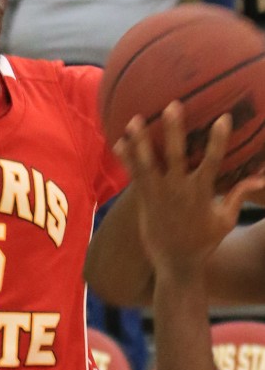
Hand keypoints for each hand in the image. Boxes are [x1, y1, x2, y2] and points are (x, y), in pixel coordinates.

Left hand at [116, 102, 264, 275]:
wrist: (177, 264)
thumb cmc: (204, 241)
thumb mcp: (226, 220)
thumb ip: (239, 196)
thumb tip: (260, 178)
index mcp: (203, 192)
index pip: (214, 161)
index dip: (218, 140)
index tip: (224, 117)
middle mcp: (179, 190)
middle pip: (176, 154)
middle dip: (174, 129)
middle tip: (172, 106)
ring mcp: (159, 194)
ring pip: (148, 162)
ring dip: (141, 140)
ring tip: (133, 119)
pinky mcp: (144, 200)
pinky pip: (133, 176)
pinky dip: (126, 159)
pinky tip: (118, 142)